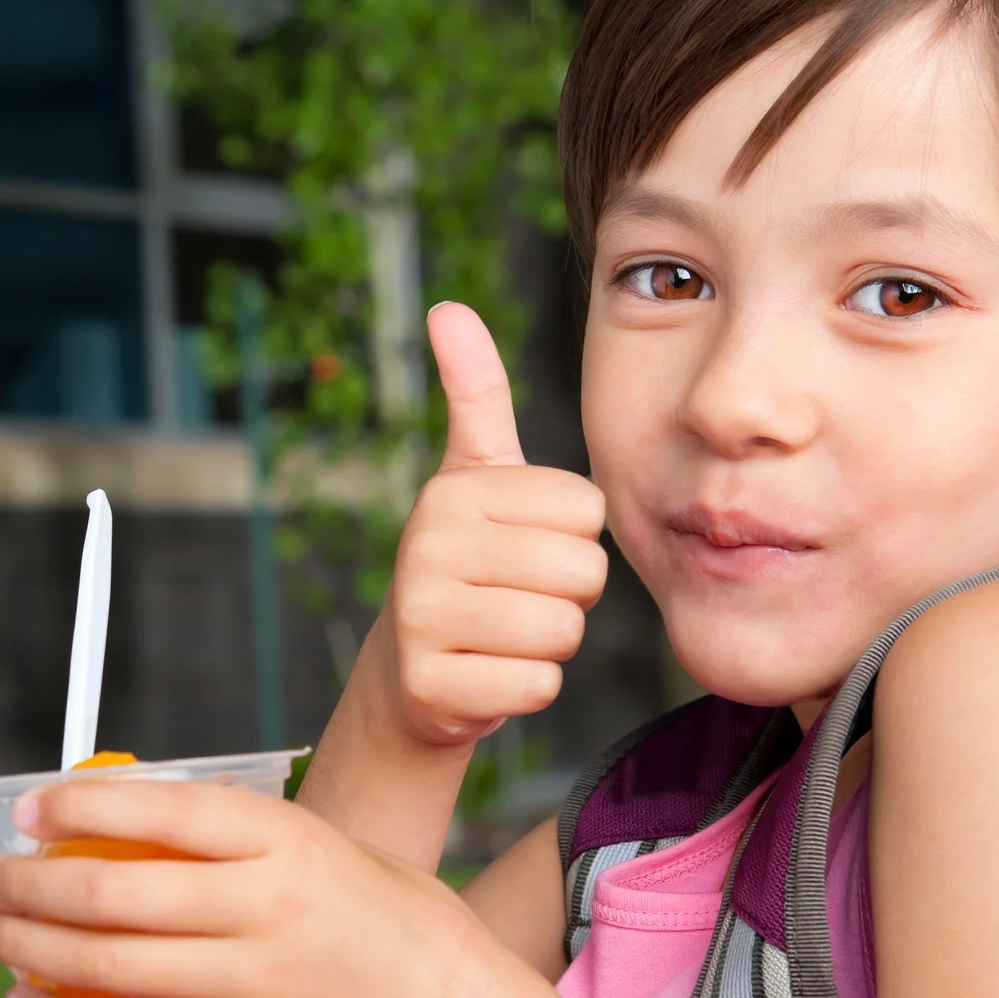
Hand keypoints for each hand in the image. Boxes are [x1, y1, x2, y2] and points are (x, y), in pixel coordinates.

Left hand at [0, 777, 519, 997]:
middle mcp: (263, 910)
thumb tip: (123, 821)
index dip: (84, 804)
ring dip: (29, 949)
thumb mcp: (324, 844)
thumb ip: (236, 836)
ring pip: (107, 968)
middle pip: (115, 894)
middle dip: (30, 886)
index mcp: (286, 841)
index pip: (165, 809)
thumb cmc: (382, 914)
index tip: (30, 808)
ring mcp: (250, 984)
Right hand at [385, 303, 607, 745]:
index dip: (574, 539)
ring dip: (549, 644)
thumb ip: (475, 394)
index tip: (524, 548)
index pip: (587, 512)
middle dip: (569, 595)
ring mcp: (422, 619)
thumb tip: (448, 308)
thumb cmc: (468, 565)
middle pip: (582, 571)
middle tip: (518, 599)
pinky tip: (488, 676)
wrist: (412, 676)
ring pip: (562, 631)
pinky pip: (538, 686)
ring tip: (503, 636)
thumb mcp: (475, 478)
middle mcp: (427, 546)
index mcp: (453, 490)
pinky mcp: (431, 687)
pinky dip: (527, 689)